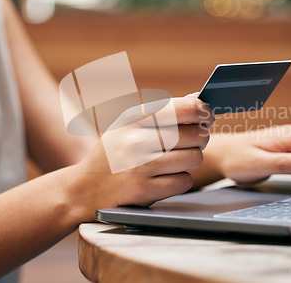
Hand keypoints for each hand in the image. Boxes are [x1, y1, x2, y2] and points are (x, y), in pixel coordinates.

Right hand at [74, 94, 213, 216]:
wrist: (84, 188)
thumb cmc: (114, 152)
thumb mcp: (129, 125)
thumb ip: (163, 112)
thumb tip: (198, 99)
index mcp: (133, 118)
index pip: (185, 108)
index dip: (203, 111)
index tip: (207, 116)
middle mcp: (136, 140)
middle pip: (196, 135)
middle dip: (200, 139)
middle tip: (193, 141)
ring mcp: (140, 167)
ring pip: (194, 158)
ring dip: (191, 160)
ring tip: (175, 160)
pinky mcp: (144, 191)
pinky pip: (184, 181)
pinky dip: (181, 180)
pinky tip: (165, 177)